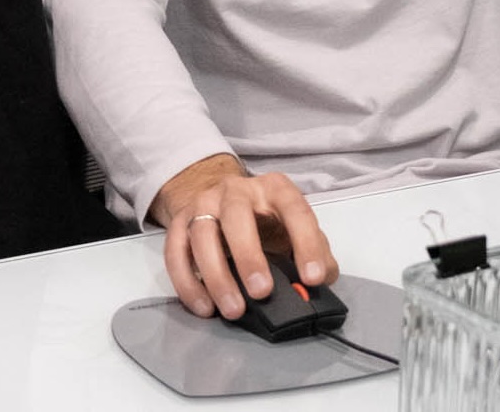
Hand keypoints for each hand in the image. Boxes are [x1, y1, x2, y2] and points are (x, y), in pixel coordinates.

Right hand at [150, 154, 337, 318]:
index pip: (294, 209)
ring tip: (233, 310)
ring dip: (216, 275)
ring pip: (202, 233)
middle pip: (237, 215)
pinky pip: (175, 251)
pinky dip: (187, 282)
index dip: (306, 243)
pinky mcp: (179, 223)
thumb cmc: (266, 221)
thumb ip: (315, 251)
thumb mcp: (294, 229)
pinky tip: (204, 307)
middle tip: (261, 293)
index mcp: (274, 189)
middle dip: (248, 255)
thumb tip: (324, 278)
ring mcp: (203, 203)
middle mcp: (236, 189)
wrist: (221, 200)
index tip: (313, 278)